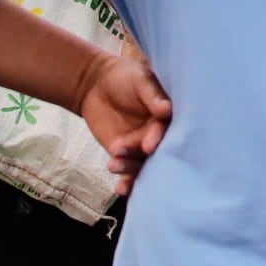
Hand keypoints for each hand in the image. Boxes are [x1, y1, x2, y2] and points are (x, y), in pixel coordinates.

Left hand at [78, 46, 171, 190]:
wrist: (96, 85)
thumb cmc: (124, 77)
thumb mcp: (139, 79)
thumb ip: (152, 96)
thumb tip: (167, 109)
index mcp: (168, 114)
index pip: (167, 129)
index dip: (158, 137)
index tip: (149, 144)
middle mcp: (160, 133)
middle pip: (157, 151)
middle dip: (145, 157)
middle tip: (133, 157)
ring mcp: (144, 146)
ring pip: (143, 164)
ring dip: (131, 168)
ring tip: (114, 164)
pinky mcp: (128, 156)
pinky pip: (130, 172)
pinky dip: (127, 182)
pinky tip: (121, 189)